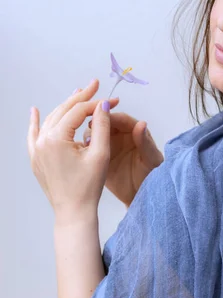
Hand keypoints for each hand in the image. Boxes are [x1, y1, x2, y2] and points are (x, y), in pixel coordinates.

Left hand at [27, 79, 119, 216]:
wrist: (73, 212)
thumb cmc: (89, 186)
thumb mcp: (100, 154)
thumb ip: (102, 126)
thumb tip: (103, 105)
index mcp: (56, 139)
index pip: (79, 112)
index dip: (98, 103)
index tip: (114, 100)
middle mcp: (42, 141)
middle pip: (63, 111)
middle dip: (81, 97)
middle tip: (95, 85)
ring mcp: (36, 150)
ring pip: (51, 120)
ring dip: (64, 106)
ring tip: (77, 93)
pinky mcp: (36, 159)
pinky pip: (33, 135)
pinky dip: (36, 122)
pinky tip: (35, 111)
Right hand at [81, 111, 163, 206]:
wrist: (140, 195)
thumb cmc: (151, 176)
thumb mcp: (151, 160)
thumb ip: (145, 142)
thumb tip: (141, 123)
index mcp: (134, 131)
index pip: (121, 119)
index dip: (111, 117)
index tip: (101, 117)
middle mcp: (120, 136)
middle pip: (105, 123)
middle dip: (96, 124)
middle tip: (90, 129)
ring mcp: (108, 146)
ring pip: (95, 134)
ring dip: (89, 135)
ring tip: (86, 143)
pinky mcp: (98, 157)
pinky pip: (89, 149)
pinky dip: (83, 149)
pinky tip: (79, 153)